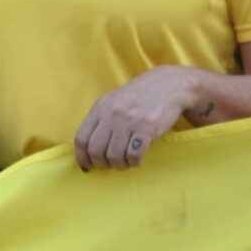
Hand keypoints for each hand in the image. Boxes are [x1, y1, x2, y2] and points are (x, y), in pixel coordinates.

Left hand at [75, 66, 196, 169]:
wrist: (169, 85)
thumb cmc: (139, 96)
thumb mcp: (114, 101)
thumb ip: (100, 120)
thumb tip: (87, 149)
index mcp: (100, 108)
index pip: (81, 138)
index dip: (82, 157)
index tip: (87, 166)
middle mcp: (112, 114)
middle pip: (96, 150)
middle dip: (101, 164)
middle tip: (110, 165)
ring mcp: (129, 121)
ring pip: (114, 155)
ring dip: (119, 165)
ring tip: (125, 162)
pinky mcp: (147, 128)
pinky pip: (133, 154)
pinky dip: (134, 162)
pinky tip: (137, 159)